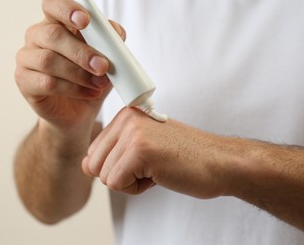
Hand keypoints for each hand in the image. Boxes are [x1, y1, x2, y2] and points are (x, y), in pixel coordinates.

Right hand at [15, 0, 125, 129]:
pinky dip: (73, 89)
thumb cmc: (90, 79)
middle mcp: (37, 36)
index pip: (53, 4)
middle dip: (82, 52)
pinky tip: (90, 93)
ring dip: (79, 73)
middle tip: (103, 66)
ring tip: (100, 84)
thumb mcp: (107, 60)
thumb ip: (110, 43)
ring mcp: (27, 58)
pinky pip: (47, 82)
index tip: (85, 21)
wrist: (79, 113)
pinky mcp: (24, 81)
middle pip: (53, 35)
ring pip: (49, 60)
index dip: (67, 9)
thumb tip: (116, 32)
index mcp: (56, 22)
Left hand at [82, 108, 230, 198]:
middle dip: (120, 175)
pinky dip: (138, 188)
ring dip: (131, 181)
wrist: (218, 162)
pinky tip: (159, 174)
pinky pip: (117, 183)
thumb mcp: (142, 148)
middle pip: (94, 164)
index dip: (117, 165)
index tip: (144, 159)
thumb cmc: (184, 157)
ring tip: (157, 168)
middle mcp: (126, 118)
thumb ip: (112, 153)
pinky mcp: (140, 150)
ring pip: (105, 176)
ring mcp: (133, 132)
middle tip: (150, 166)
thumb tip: (85, 165)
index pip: (94, 151)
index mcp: (126, 115)